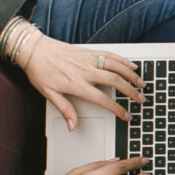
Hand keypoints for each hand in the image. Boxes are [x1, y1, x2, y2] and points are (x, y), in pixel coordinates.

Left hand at [22, 35, 144, 130]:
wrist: (33, 48)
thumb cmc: (39, 70)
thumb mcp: (48, 93)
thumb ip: (64, 109)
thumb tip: (73, 126)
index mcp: (76, 84)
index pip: (102, 99)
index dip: (117, 109)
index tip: (126, 116)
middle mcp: (85, 71)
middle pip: (115, 81)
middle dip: (131, 91)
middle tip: (141, 99)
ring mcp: (88, 60)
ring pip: (116, 66)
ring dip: (131, 75)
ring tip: (142, 83)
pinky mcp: (88, 52)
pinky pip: (110, 55)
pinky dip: (123, 60)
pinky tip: (131, 65)